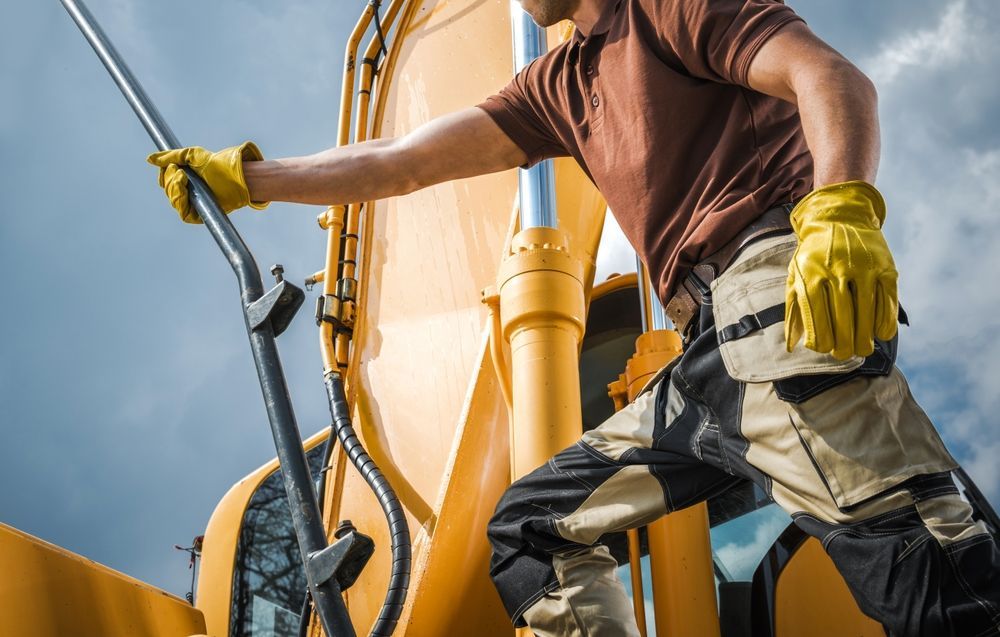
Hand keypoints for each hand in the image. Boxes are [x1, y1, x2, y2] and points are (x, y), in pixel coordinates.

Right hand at [147, 142, 266, 222]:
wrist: (235, 174)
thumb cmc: (217, 164)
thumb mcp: (192, 155)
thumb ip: (171, 157)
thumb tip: (149, 159)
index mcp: (185, 181)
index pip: (165, 182)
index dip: (165, 175)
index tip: (172, 166)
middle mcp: (188, 194)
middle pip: (168, 190)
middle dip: (170, 179)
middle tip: (180, 170)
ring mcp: (194, 204)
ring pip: (173, 200)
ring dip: (173, 187)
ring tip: (182, 176)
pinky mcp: (200, 215)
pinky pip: (183, 212)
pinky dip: (179, 199)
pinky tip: (183, 186)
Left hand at [785, 181, 898, 359]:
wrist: (840, 217)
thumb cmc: (813, 254)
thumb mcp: (796, 276)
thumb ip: (794, 311)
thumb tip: (792, 347)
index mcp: (810, 275)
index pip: (816, 317)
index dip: (821, 339)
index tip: (824, 349)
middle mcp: (836, 271)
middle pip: (842, 319)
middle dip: (844, 343)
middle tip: (844, 355)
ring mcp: (863, 268)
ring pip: (866, 312)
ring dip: (865, 337)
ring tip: (863, 349)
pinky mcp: (885, 266)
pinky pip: (887, 300)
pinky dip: (885, 320)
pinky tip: (881, 333)